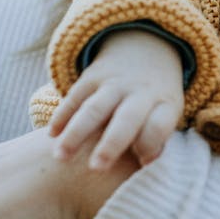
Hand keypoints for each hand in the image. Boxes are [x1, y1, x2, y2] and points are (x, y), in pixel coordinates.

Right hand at [48, 30, 183, 169]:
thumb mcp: (168, 113)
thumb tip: (145, 165)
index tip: (143, 164)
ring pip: (93, 109)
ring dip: (75, 133)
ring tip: (60, 157)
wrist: (146, 49)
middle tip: (95, 169)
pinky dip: (62, 116)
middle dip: (111, 144)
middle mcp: (140, 92)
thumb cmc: (156, 101)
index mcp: (165, 104)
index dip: (151, 145)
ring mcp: (115, 83)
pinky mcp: (92, 76)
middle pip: (126, 119)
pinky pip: (74, 97)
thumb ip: (157, 139)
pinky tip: (52, 135)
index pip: (158, 125)